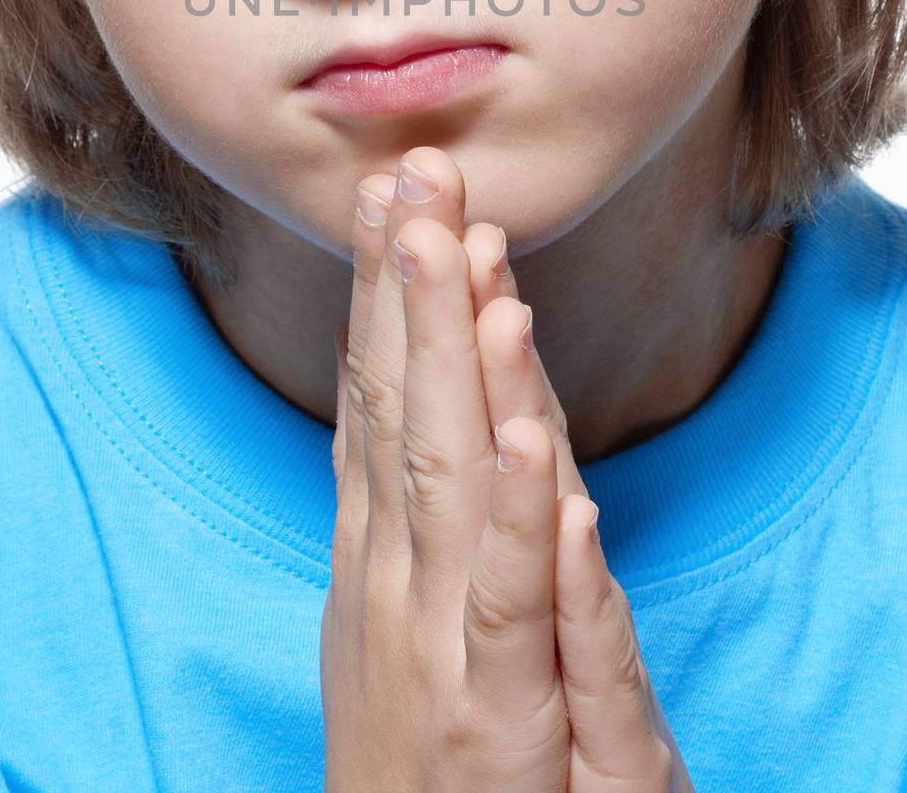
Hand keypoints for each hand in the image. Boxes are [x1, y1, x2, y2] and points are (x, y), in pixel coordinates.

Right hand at [323, 143, 692, 791]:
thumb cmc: (425, 752)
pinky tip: (534, 447)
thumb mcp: (400, 613)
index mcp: (379, 552)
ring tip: (466, 252)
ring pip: (453, 480)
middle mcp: (401, 580)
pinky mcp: (504, 721)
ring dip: (457, 363)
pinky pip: (517, 610)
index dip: (379, 292)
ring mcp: (445, 645)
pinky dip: (524, 527)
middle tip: (415, 171)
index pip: (372, 395)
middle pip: (403, 409)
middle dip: (409, 285)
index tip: (387, 195)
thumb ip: (411, 505)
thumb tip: (402, 389)